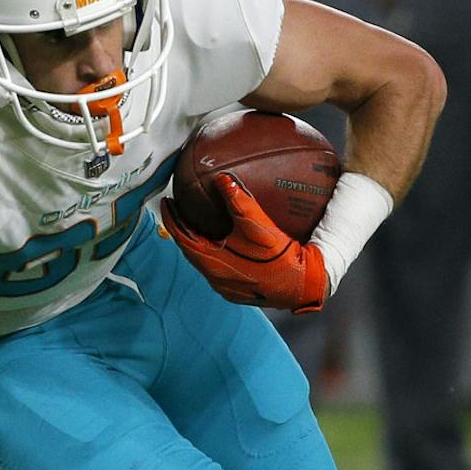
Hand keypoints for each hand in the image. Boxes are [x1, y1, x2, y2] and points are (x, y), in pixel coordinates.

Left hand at [161, 176, 328, 312]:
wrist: (303, 283)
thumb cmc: (279, 256)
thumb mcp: (258, 224)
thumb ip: (238, 201)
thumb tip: (222, 179)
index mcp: (211, 262)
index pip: (181, 237)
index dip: (172, 218)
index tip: (167, 201)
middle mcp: (214, 277)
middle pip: (190, 249)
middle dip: (183, 228)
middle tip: (180, 209)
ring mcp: (226, 286)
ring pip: (203, 260)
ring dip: (198, 241)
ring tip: (198, 223)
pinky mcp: (238, 290)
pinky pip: (218, 268)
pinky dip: (214, 252)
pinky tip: (224, 241)